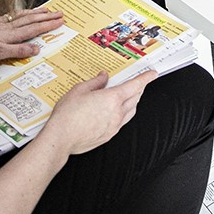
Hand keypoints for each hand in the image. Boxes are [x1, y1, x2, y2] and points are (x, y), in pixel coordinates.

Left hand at [0, 6, 66, 65]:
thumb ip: (17, 51)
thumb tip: (36, 48)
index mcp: (9, 36)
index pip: (33, 29)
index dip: (47, 25)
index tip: (59, 21)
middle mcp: (6, 27)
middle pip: (30, 20)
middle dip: (46, 17)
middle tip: (59, 13)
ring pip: (21, 16)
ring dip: (35, 12)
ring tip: (46, 9)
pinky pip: (10, 15)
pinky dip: (19, 12)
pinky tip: (22, 12)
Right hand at [42, 70, 156, 155]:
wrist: (61, 139)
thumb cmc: (68, 115)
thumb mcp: (79, 90)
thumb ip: (95, 82)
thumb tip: (103, 76)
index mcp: (112, 98)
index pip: (135, 85)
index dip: (146, 78)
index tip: (152, 74)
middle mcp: (117, 112)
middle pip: (135, 98)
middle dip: (139, 88)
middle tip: (139, 82)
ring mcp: (115, 125)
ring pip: (131, 111)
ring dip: (133, 101)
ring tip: (129, 95)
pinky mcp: (109, 135)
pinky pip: (123, 121)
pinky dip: (125, 113)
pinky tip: (117, 111)